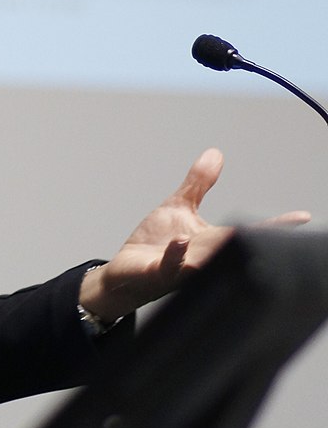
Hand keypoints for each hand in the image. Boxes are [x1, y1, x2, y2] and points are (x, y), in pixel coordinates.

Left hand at [79, 148, 310, 323]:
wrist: (124, 273)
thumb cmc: (155, 245)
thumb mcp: (179, 207)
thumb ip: (199, 183)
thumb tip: (216, 154)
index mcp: (210, 242)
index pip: (246, 233)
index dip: (275, 225)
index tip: (302, 217)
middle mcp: (201, 258)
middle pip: (232, 249)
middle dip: (252, 242)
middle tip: (274, 236)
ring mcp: (180, 268)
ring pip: (204, 263)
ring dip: (217, 253)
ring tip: (237, 236)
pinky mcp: (157, 273)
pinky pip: (170, 268)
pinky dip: (176, 256)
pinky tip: (180, 242)